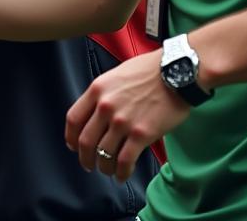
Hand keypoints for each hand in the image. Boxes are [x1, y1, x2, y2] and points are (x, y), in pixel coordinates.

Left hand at [65, 49, 188, 180]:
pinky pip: (124, 161)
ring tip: (107, 170)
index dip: (71, 137)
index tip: (73, 146)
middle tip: (89, 164)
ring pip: (103, 154)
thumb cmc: (148, 71)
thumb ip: (103, 94)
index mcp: (97, 89)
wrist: (175, 73)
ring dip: (104, 167)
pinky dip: (121, 173)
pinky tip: (121, 176)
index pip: (73, 118)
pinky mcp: (141, 135)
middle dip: (85, 158)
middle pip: (85, 141)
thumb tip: (96, 114)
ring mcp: (122, 122)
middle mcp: (105, 106)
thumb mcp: (116, 76)